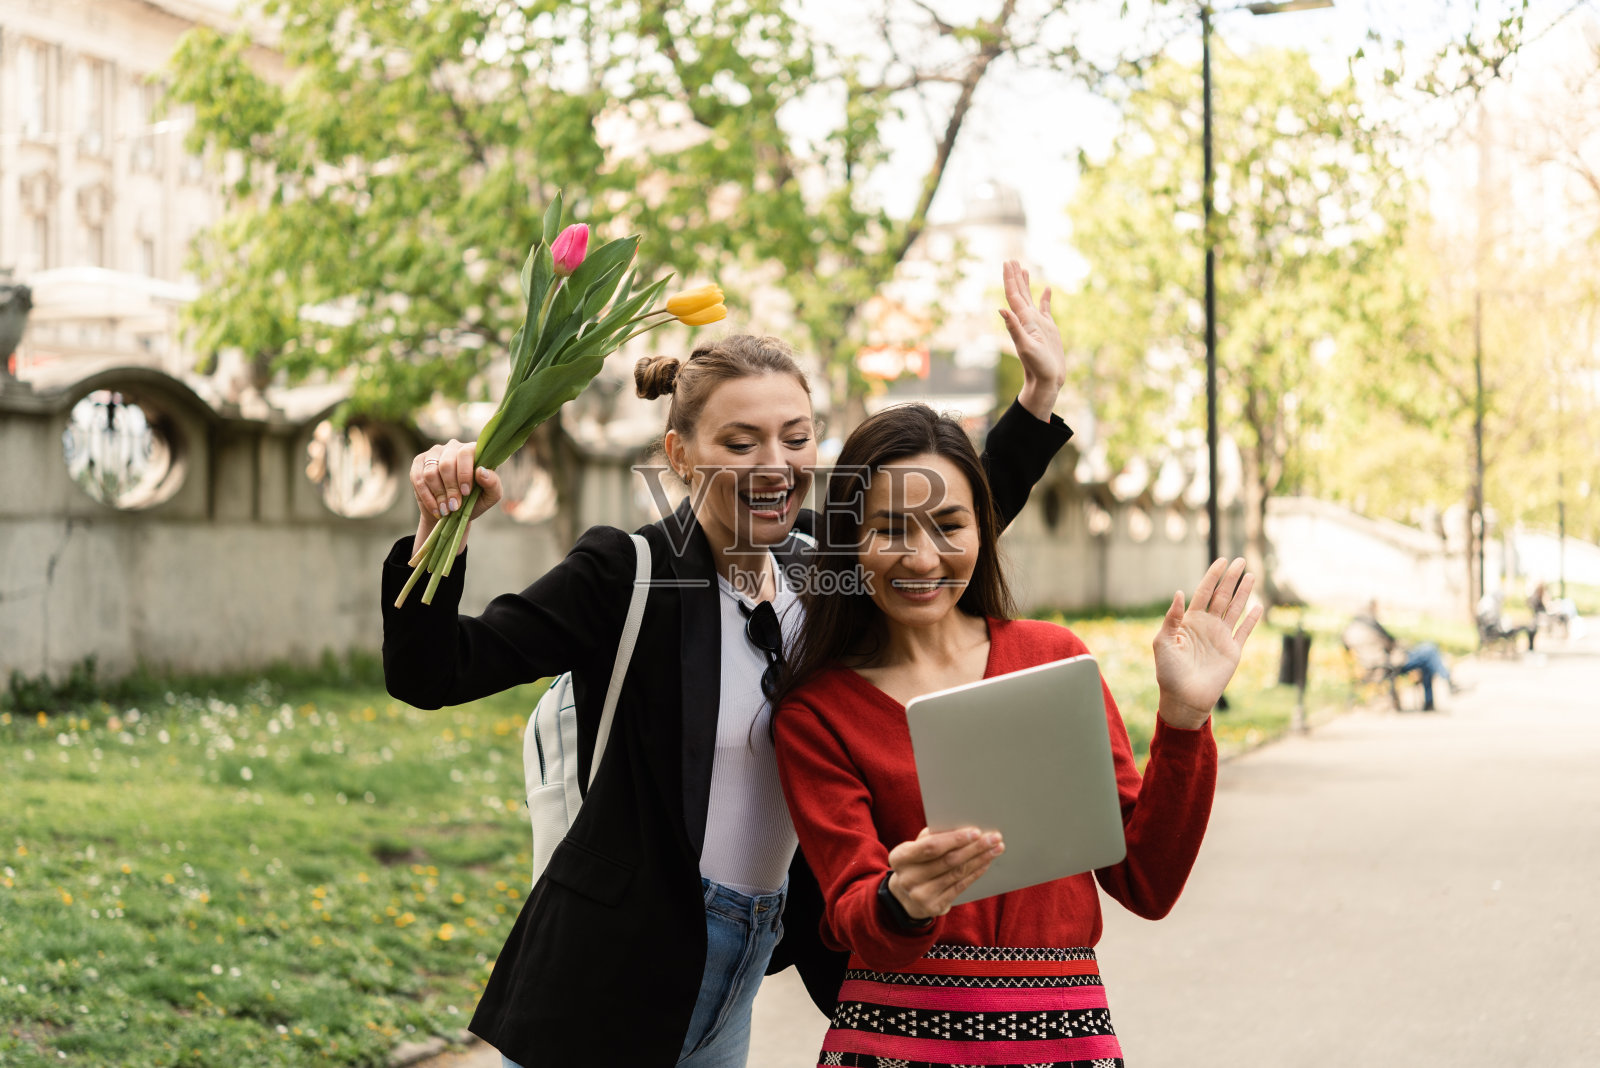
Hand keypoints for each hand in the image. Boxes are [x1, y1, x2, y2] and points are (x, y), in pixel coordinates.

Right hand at [409, 440, 502, 556]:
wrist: (452, 511)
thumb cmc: (474, 500)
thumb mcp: (489, 496)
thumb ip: (493, 484)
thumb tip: (482, 471)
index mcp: (473, 450)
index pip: (465, 453)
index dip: (464, 474)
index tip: (466, 492)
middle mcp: (453, 447)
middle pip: (446, 464)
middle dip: (450, 488)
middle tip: (454, 506)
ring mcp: (434, 453)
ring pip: (431, 472)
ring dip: (439, 494)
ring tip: (446, 509)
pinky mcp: (419, 462)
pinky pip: (418, 478)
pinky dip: (427, 496)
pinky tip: (436, 508)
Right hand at [886, 826, 1003, 920]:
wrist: (904, 897)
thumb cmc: (916, 863)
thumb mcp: (915, 849)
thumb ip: (931, 837)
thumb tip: (961, 827)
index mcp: (900, 857)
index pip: (931, 847)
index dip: (954, 839)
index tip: (976, 831)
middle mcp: (907, 878)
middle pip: (948, 861)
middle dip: (974, 848)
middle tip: (994, 838)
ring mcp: (920, 895)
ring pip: (957, 874)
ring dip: (979, 860)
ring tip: (995, 849)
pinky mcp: (934, 907)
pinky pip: (959, 887)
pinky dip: (975, 873)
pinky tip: (985, 863)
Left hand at [998, 259, 1064, 421]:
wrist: (1046, 380)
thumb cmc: (1037, 366)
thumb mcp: (1025, 346)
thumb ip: (1014, 328)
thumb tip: (1001, 309)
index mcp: (1022, 320)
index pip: (1013, 295)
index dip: (1010, 278)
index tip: (1007, 262)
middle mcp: (1027, 319)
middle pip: (1019, 293)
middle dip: (1015, 276)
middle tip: (1010, 260)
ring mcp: (1038, 323)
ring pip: (1030, 298)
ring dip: (1026, 283)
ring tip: (1023, 268)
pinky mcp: (1048, 328)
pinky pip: (1045, 308)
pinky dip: (1045, 297)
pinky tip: (1047, 289)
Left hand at [1153, 558, 1262, 729]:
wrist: (1184, 698)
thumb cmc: (1168, 672)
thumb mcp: (1162, 642)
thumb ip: (1171, 618)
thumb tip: (1179, 593)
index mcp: (1190, 621)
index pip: (1204, 592)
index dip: (1213, 576)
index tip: (1222, 560)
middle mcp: (1207, 626)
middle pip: (1222, 596)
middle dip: (1231, 578)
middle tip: (1241, 560)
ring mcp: (1221, 638)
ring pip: (1235, 609)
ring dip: (1243, 592)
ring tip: (1251, 575)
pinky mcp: (1232, 651)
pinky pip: (1244, 631)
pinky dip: (1252, 620)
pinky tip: (1259, 606)